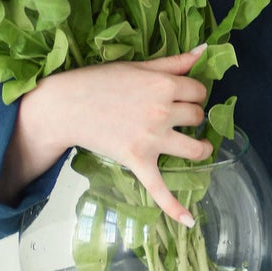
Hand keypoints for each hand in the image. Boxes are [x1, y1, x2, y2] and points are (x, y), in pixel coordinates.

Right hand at [10, 45, 215, 227]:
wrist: (65, 106)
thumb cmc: (99, 81)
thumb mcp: (137, 65)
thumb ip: (173, 61)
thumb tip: (206, 50)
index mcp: (163, 85)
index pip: (198, 91)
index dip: (194, 93)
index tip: (184, 96)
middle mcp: (162, 112)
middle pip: (197, 117)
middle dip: (192, 116)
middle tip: (179, 118)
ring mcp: (152, 139)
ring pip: (195, 148)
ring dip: (201, 149)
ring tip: (199, 148)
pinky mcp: (138, 161)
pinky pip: (160, 188)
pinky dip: (174, 207)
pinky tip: (189, 221)